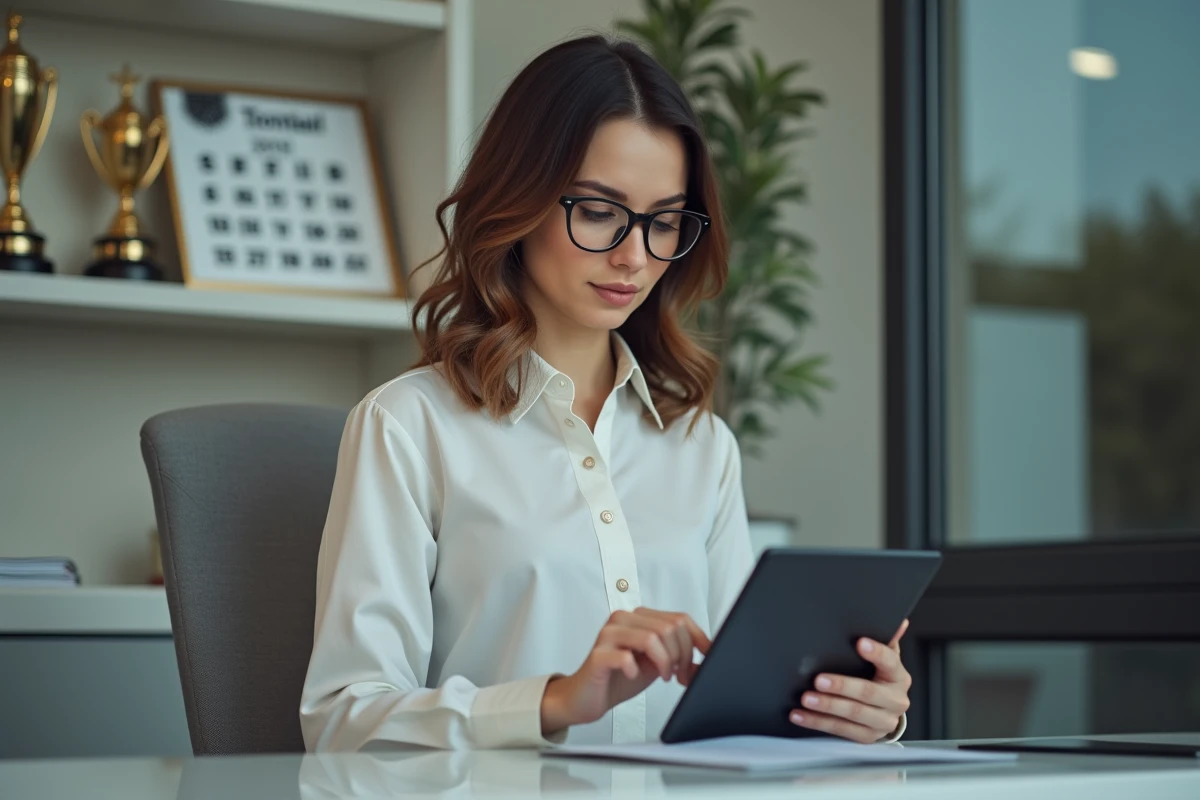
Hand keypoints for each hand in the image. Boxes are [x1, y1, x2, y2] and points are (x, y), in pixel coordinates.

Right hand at [541, 608, 710, 736]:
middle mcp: (623, 620)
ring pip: (651, 637)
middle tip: (679, 675)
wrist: (587, 697)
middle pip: (669, 628)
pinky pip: (625, 657)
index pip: (679, 618)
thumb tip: (708, 659)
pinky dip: (636, 670)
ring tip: (664, 676)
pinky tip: (633, 676)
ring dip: (665, 661)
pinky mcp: (597, 655)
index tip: (707, 657)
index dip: (697, 640)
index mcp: (639, 618)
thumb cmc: (620, 678)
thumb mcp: (657, 665)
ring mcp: (608, 635)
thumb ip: (679, 658)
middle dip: (682, 655)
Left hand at [790, 619, 911, 743]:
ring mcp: (882, 722)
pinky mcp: (867, 737)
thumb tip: (899, 621)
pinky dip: (817, 722)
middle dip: (842, 686)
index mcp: (898, 676)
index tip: (860, 643)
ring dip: (827, 707)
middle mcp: (895, 701)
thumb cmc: (881, 679)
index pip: (890, 662)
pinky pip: (840, 730)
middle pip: (868, 693)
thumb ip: (886, 640)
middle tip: (819, 680)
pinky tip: (800, 715)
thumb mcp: (886, 659)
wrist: (887, 712)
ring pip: (853, 715)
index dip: (876, 653)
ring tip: (806, 698)